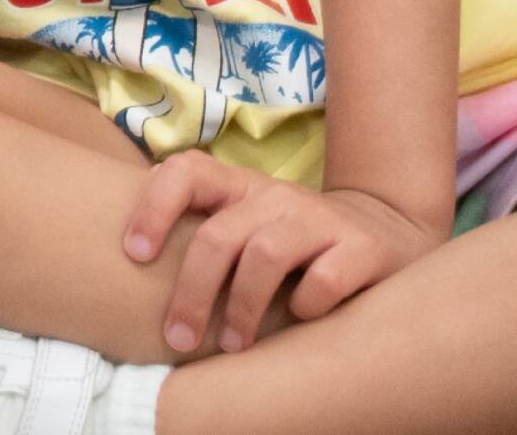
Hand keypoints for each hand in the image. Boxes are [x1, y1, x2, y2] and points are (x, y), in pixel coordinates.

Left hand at [123, 155, 437, 352]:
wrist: (387, 234)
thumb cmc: (294, 242)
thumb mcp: (247, 225)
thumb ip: (204, 235)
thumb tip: (128, 278)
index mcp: (238, 186)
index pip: (184, 172)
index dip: (152, 206)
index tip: (133, 253)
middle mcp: (276, 195)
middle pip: (219, 234)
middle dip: (191, 291)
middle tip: (175, 337)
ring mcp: (320, 218)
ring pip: (266, 254)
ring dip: (241, 306)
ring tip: (231, 345)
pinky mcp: (362, 248)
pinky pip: (325, 278)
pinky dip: (306, 303)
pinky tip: (299, 319)